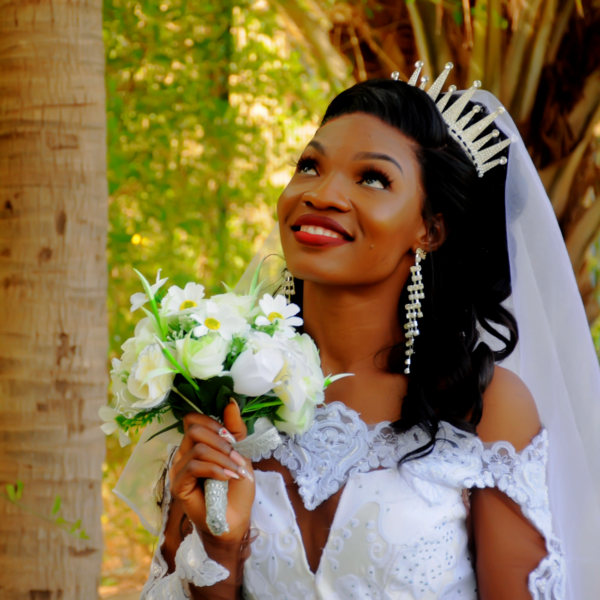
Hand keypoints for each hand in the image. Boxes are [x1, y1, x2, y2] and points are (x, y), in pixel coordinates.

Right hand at [169, 401, 254, 543]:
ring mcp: (178, 470)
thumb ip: (235, 429)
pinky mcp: (179, 485)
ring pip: (197, 448)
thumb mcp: (241, 453)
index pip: (193, 419)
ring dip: (222, 458)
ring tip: (236, 471)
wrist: (236, 519)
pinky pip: (193, 466)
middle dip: (221, 441)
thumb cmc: (237, 488)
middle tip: (238, 458)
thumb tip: (231, 402)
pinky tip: (227, 478)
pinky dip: (215, 469)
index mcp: (196, 444)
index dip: (213, 423)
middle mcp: (183, 454)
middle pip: (194, 428)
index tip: (233, 439)